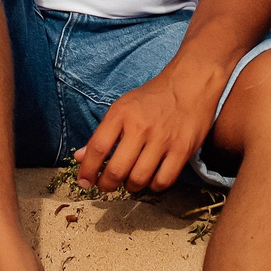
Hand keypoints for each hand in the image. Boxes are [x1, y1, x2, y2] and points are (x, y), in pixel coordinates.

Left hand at [73, 65, 224, 192]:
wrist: (190, 84)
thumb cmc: (153, 97)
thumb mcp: (123, 107)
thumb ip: (102, 134)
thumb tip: (80, 157)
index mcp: (122, 114)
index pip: (98, 148)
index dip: (87, 170)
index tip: (84, 181)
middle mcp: (141, 127)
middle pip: (117, 170)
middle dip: (106, 184)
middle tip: (106, 185)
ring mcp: (163, 140)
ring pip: (139, 179)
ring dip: (130, 186)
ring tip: (129, 181)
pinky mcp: (182, 150)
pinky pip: (163, 181)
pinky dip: (153, 186)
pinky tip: (150, 179)